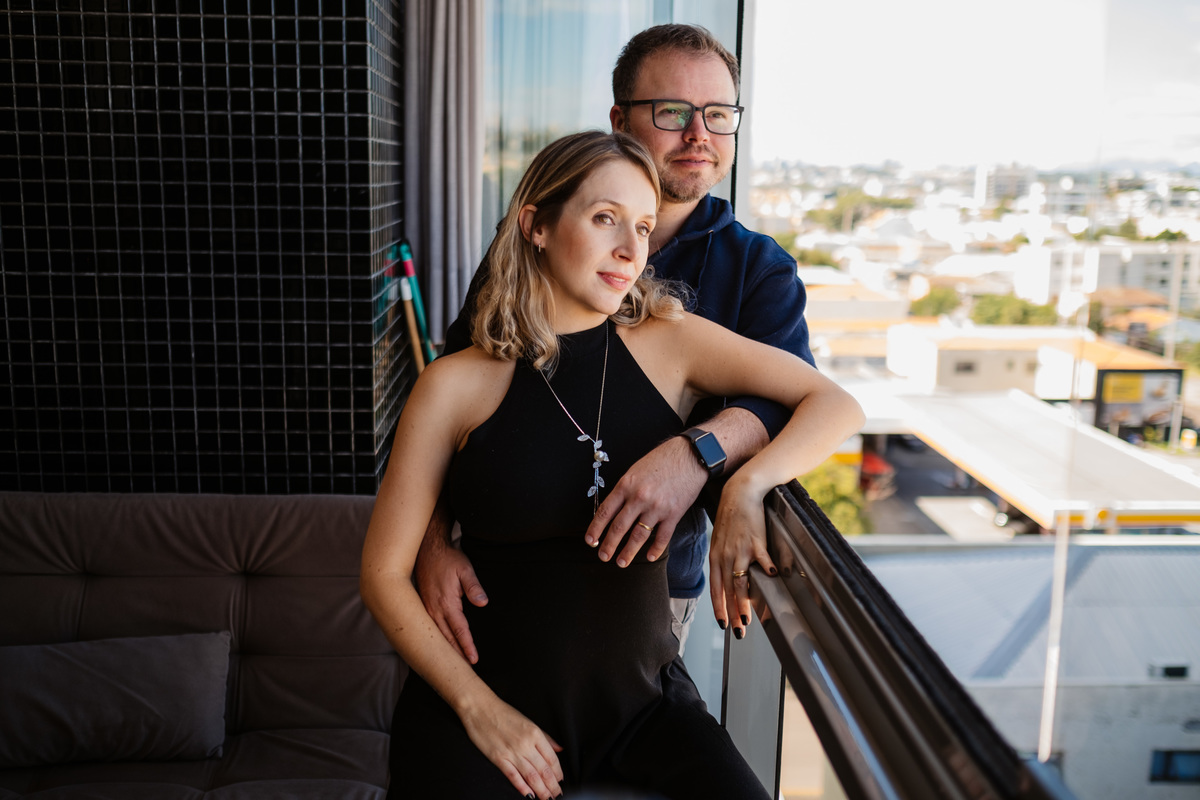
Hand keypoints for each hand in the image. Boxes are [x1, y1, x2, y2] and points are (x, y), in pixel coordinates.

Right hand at [414, 500, 488, 663]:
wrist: (427, 549)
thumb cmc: (448, 559)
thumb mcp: (465, 569)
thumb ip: (474, 586)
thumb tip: (483, 602)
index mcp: (446, 602)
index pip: (459, 630)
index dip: (467, 646)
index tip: (474, 659)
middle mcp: (434, 609)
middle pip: (447, 638)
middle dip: (456, 655)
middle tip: (465, 670)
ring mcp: (426, 609)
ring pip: (437, 635)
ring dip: (445, 650)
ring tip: (454, 664)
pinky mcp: (423, 606)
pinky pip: (429, 628)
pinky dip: (436, 640)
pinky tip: (439, 647)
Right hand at [460, 697, 563, 798]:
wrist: (480, 708)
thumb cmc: (503, 713)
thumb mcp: (528, 721)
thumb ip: (545, 737)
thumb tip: (559, 749)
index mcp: (535, 733)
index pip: (552, 758)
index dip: (558, 772)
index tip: (560, 781)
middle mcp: (525, 744)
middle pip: (544, 770)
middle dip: (552, 785)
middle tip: (557, 795)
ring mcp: (512, 752)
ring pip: (531, 776)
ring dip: (541, 790)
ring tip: (547, 798)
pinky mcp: (498, 758)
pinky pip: (513, 776)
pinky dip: (522, 787)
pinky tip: (529, 795)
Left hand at [585, 435, 707, 567]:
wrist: (690, 456)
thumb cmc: (662, 460)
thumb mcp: (636, 470)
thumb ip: (625, 490)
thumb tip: (613, 510)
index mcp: (626, 485)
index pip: (606, 512)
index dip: (595, 528)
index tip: (590, 540)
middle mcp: (639, 497)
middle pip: (619, 527)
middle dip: (609, 545)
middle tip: (603, 556)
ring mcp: (657, 507)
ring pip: (639, 535)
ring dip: (628, 552)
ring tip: (621, 562)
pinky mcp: (674, 513)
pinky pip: (662, 536)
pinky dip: (656, 549)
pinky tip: (650, 557)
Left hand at [708, 476, 777, 639]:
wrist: (739, 494)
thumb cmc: (731, 518)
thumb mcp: (721, 541)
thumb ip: (724, 561)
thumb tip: (729, 579)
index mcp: (716, 558)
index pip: (716, 588)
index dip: (719, 607)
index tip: (723, 623)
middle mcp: (726, 557)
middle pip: (728, 591)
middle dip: (732, 614)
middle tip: (737, 631)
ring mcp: (740, 550)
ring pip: (740, 582)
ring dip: (744, 603)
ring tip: (748, 619)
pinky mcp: (755, 541)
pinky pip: (762, 558)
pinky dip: (767, 569)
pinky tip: (773, 578)